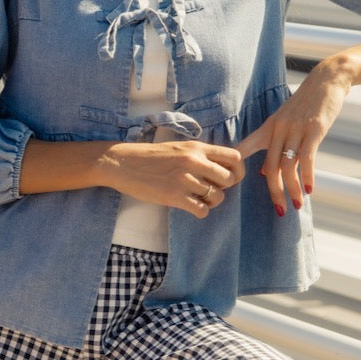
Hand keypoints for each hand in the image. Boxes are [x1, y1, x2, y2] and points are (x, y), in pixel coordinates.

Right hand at [102, 139, 244, 218]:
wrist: (123, 163)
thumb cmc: (151, 156)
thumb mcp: (179, 147)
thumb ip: (201, 155)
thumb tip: (224, 168)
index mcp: (197, 148)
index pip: (234, 157)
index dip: (237, 170)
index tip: (230, 177)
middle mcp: (194, 161)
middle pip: (229, 179)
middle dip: (224, 187)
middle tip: (211, 189)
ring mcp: (184, 179)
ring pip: (217, 197)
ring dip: (211, 201)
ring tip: (198, 198)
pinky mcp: (174, 197)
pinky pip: (202, 210)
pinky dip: (200, 211)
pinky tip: (191, 206)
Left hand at [238, 62, 351, 213]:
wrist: (326, 80)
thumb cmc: (304, 104)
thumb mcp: (283, 121)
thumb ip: (272, 146)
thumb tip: (262, 173)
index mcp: (267, 128)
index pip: (244, 148)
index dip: (233, 166)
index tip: (225, 185)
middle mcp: (278, 130)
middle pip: (270, 167)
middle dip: (274, 191)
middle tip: (279, 210)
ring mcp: (296, 129)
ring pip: (288, 165)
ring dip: (292, 188)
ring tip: (296, 205)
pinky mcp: (314, 129)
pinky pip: (307, 157)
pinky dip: (308, 176)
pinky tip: (309, 190)